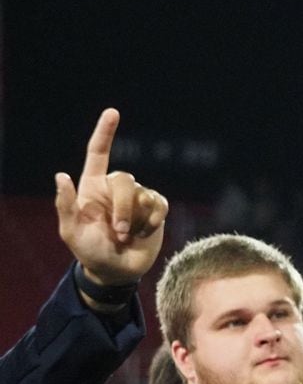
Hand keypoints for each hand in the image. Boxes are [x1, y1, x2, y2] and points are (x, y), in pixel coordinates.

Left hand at [55, 108, 168, 286]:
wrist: (117, 270)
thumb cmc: (89, 251)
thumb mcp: (70, 232)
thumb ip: (66, 205)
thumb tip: (61, 175)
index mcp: (92, 187)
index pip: (98, 154)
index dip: (105, 132)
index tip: (113, 113)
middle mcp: (114, 189)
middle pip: (125, 180)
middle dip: (123, 208)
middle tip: (118, 234)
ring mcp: (136, 199)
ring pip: (143, 194)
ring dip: (136, 220)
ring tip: (127, 237)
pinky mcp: (155, 210)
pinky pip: (160, 204)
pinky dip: (153, 220)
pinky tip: (144, 233)